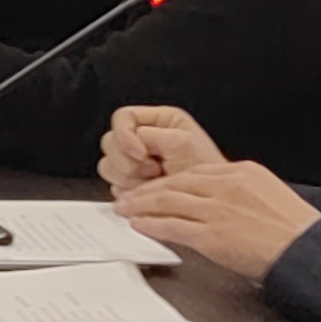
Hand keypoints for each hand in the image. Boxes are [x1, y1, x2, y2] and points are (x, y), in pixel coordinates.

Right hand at [97, 102, 223, 193]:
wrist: (211, 203)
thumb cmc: (208, 173)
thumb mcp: (182, 143)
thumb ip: (150, 135)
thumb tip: (129, 140)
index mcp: (158, 121)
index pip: (122, 118)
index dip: (126, 136)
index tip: (141, 153)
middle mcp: (144, 138)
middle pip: (111, 142)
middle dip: (129, 161)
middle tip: (154, 171)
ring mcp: (136, 162)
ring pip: (108, 165)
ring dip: (129, 178)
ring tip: (154, 182)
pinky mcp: (132, 183)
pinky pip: (113, 185)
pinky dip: (129, 192)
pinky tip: (148, 192)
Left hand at [113, 158, 320, 284]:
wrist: (309, 249)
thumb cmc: (297, 229)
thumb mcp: (269, 194)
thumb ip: (242, 192)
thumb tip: (222, 199)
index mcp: (241, 173)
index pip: (194, 172)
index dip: (169, 179)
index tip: (155, 184)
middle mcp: (225, 186)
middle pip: (175, 183)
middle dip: (147, 190)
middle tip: (129, 195)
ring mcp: (217, 210)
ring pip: (168, 202)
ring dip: (141, 205)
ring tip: (124, 208)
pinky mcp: (212, 235)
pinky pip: (173, 227)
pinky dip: (152, 225)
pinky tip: (139, 225)